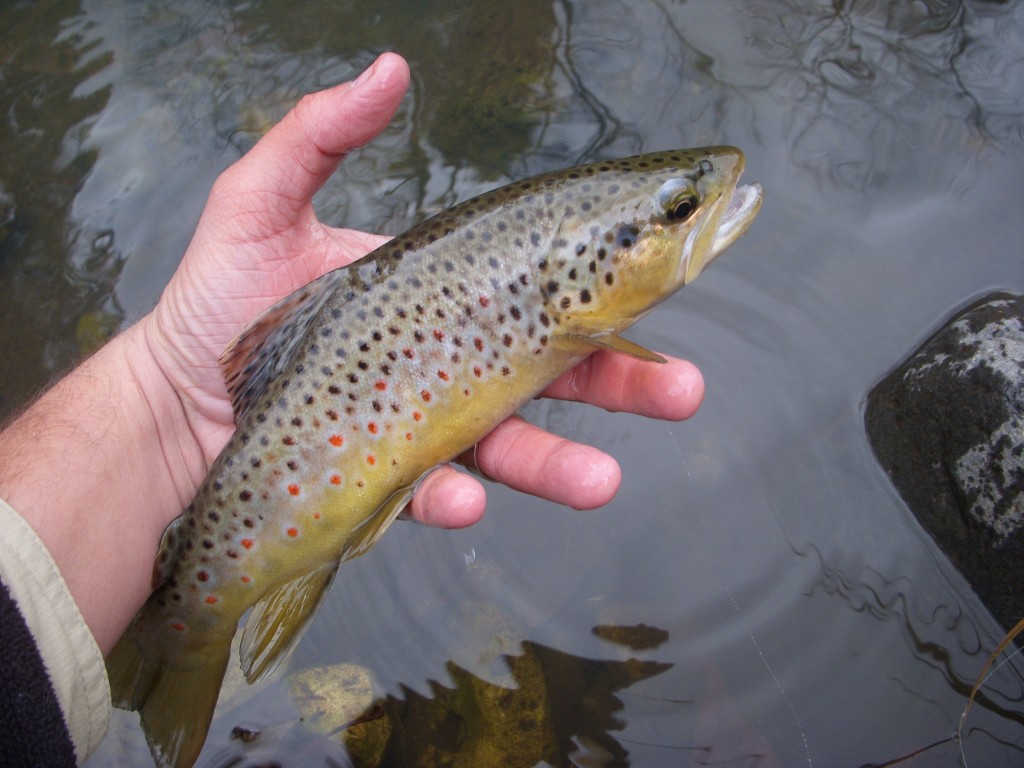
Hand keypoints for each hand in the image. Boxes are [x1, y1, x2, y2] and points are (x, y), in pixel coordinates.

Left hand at [144, 52, 703, 529]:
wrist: (173, 408)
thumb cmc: (219, 305)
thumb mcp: (261, 205)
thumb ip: (320, 135)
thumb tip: (391, 68)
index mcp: (441, 296)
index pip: (533, 290)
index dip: (596, 291)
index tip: (658, 281)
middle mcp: (448, 361)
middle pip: (551, 374)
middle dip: (622, 385)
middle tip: (684, 390)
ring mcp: (427, 425)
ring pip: (512, 446)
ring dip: (561, 464)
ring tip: (603, 482)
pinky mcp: (396, 479)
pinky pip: (437, 491)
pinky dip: (452, 498)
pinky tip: (457, 497)